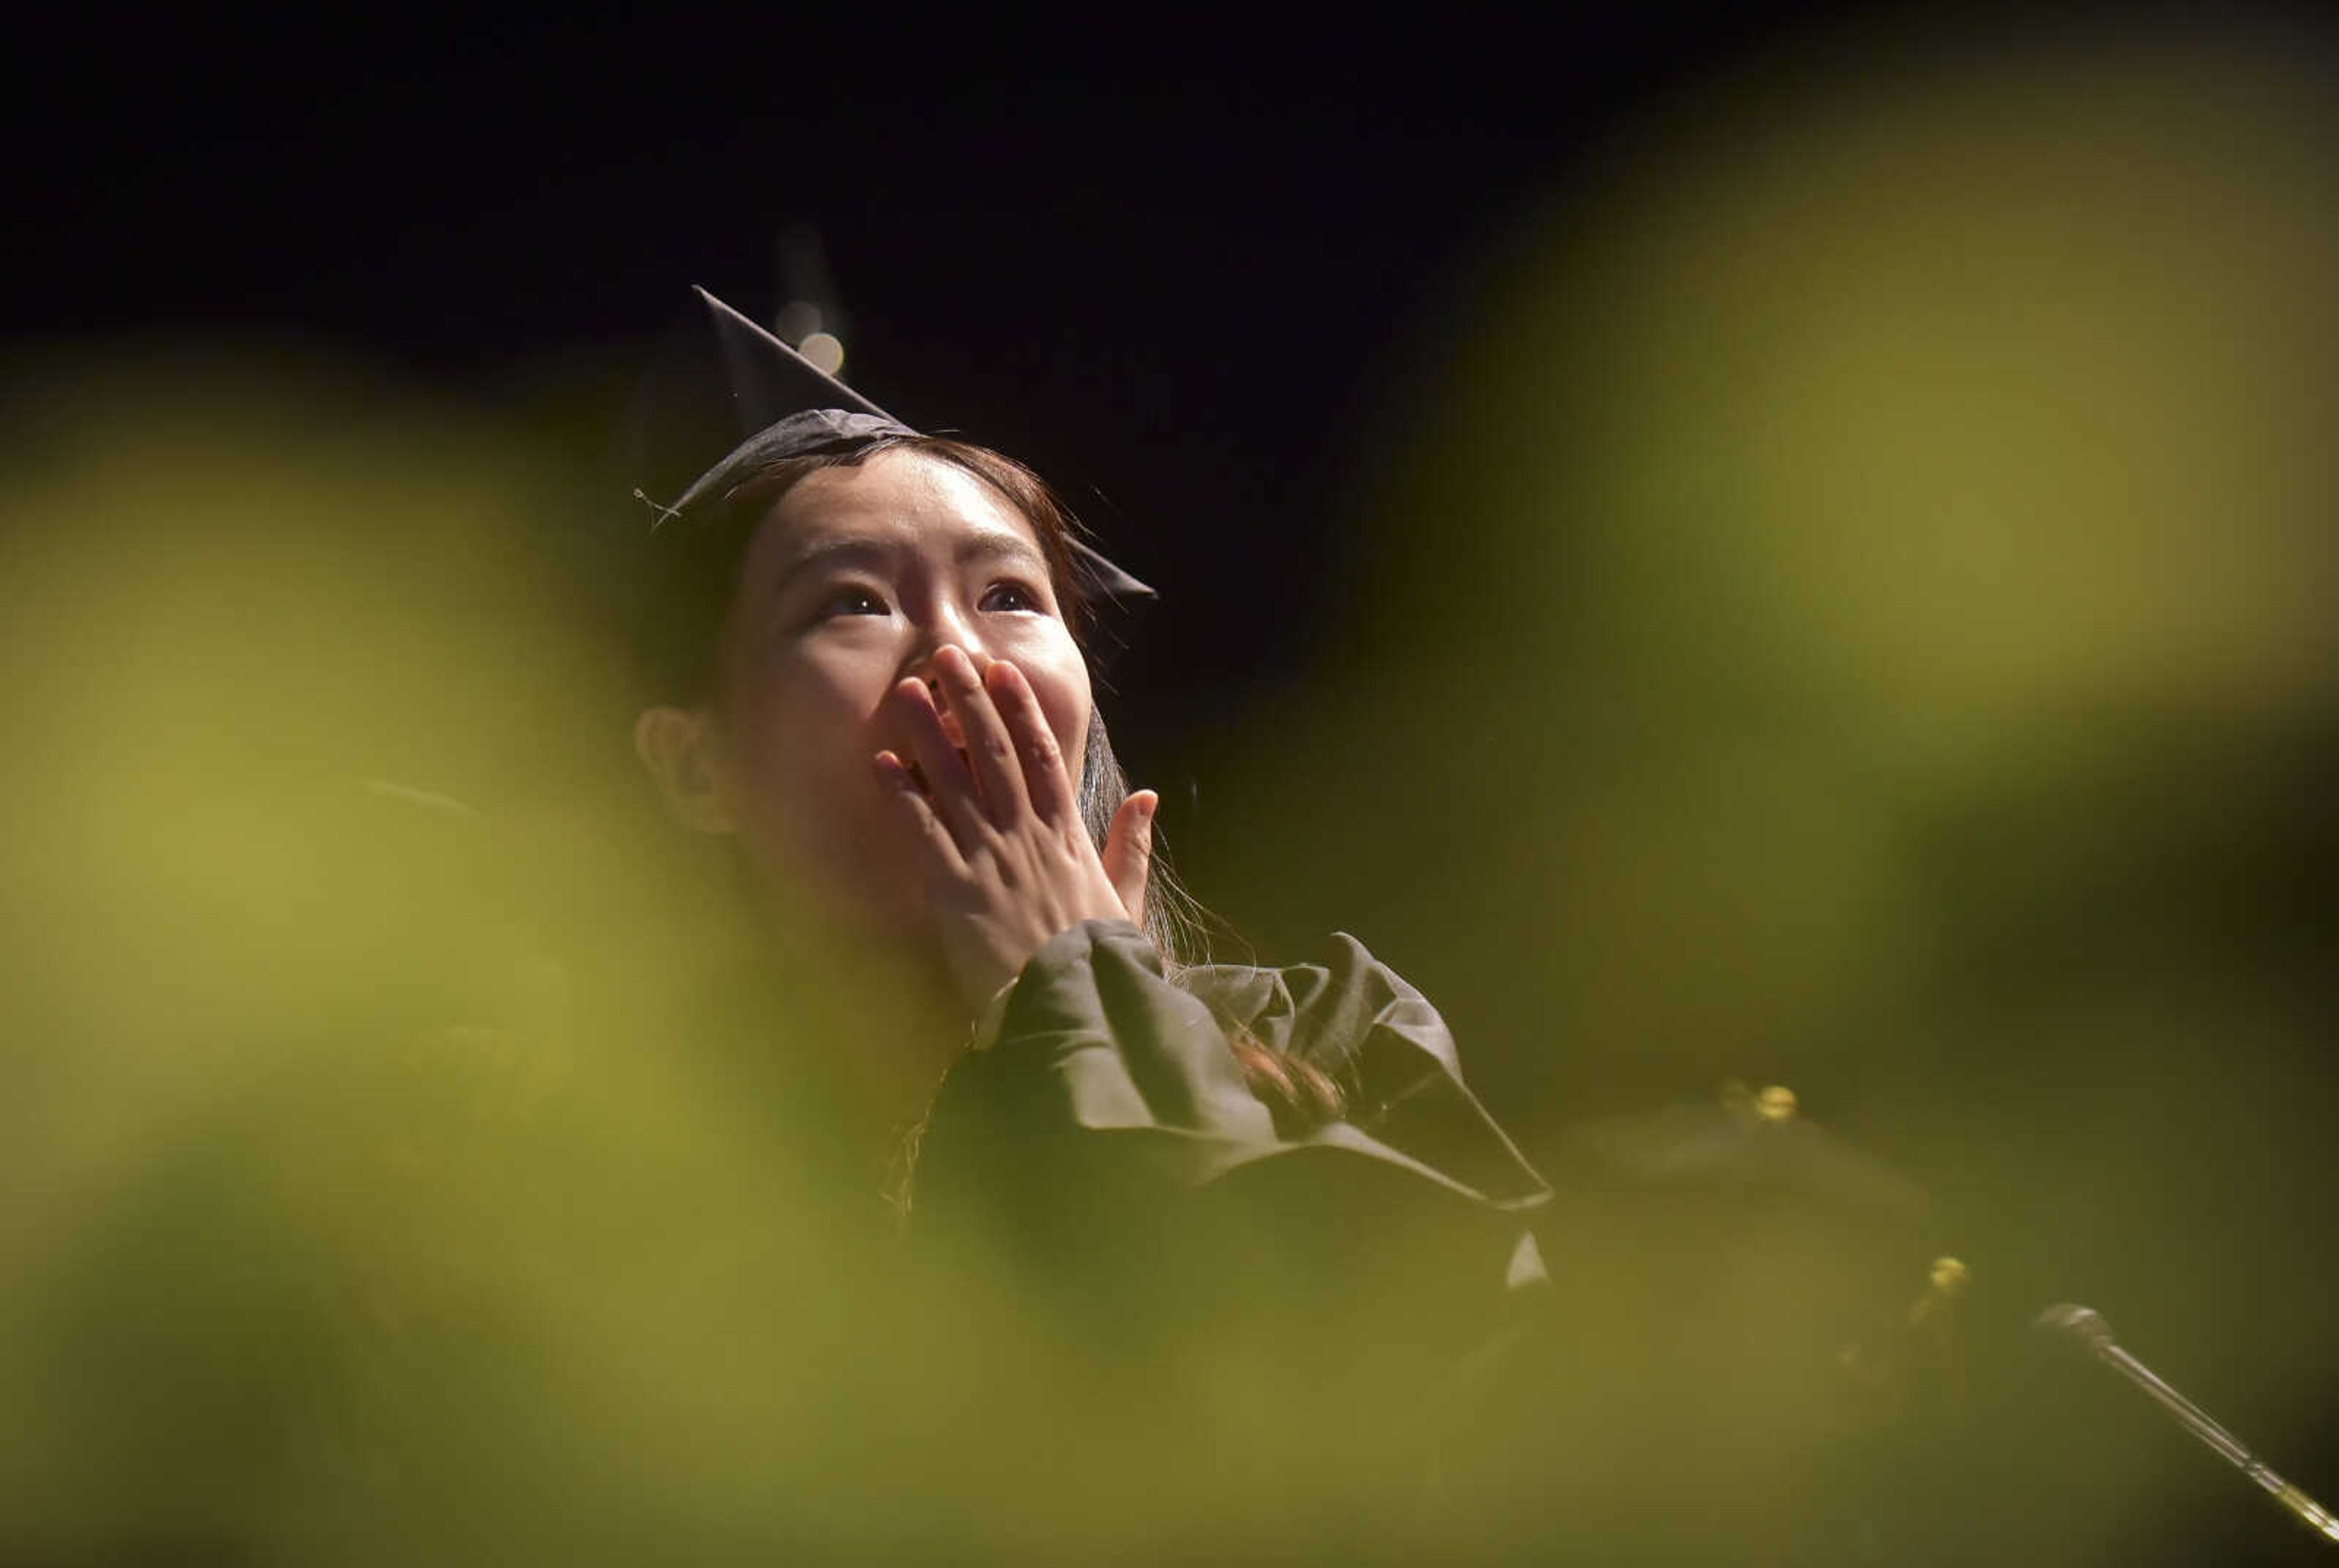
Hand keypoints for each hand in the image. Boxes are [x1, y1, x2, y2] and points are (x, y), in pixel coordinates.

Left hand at [874, 646, 1155, 1011]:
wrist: (1068, 1000)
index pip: (1042, 756)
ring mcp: (989, 855)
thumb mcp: (1126, 897)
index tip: (1003, 672)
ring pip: (955, 779)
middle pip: (994, 752)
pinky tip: (881, 762)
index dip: (1021, 710)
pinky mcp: (954, 886)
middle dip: (970, 700)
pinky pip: (923, 828)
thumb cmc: (1098, 957)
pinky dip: (902, 792)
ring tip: (907, 691)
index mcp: (1068, 834)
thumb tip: (1147, 797)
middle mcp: (1026, 833)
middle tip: (946, 656)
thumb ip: (1132, 846)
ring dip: (928, 731)